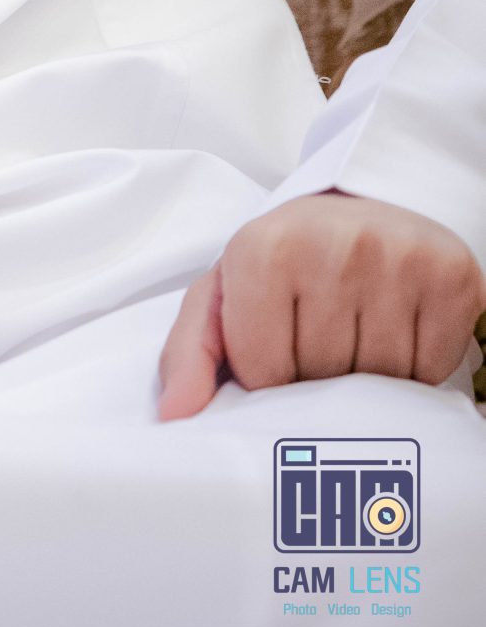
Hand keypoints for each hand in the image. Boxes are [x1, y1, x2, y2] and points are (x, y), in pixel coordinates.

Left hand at [158, 190, 485, 419]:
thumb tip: (175, 416)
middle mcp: (332, 246)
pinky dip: (415, 373)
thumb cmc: (287, 262)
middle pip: (324, 379)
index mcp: (263, 248)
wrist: (361, 209)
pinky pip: (431, 372)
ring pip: (380, 383)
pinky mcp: (450, 277)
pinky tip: (397, 336)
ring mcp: (397, 258)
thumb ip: (188, 353)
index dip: (269, 379)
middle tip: (321, 341)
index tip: (277, 348)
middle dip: (318, 380)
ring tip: (355, 338)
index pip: (264, 374)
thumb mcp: (226, 293)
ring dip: (368, 382)